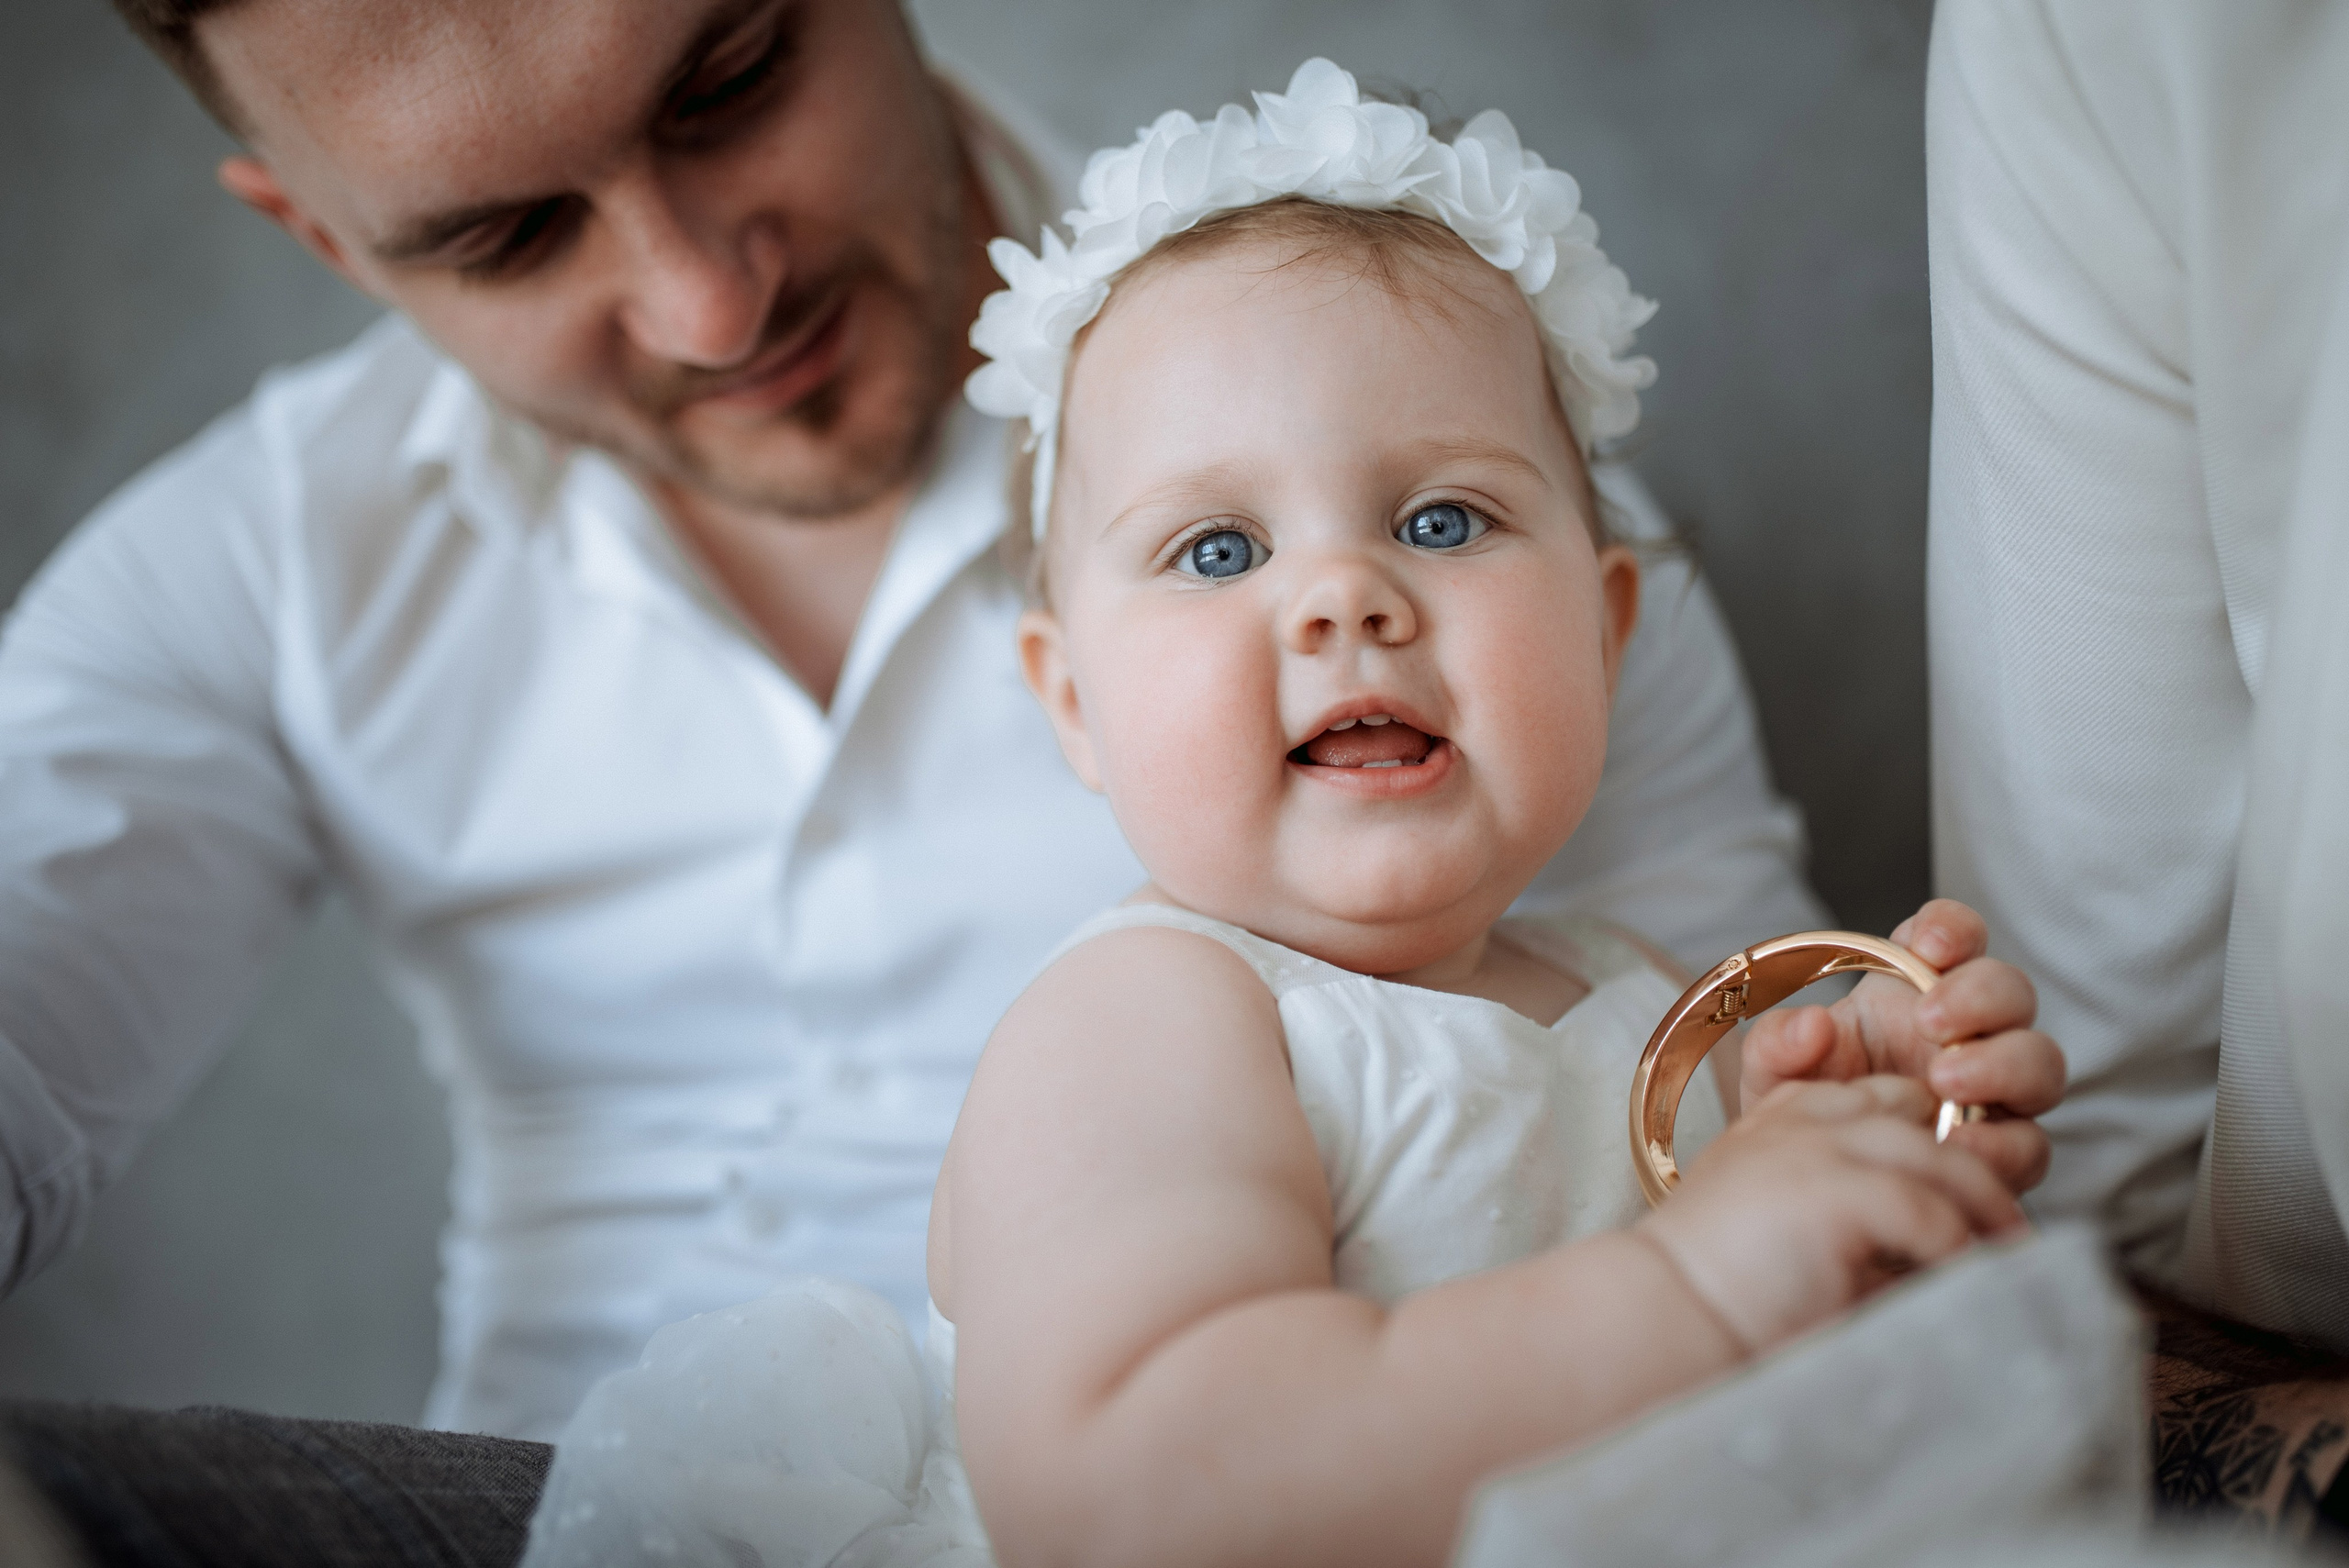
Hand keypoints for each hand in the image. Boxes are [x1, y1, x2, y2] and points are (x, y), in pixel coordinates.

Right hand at [1638, 1075, 2027, 1354]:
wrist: (1663, 1312)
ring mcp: (1821, 1147)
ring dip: (1984, 1208)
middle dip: (1965, 1157)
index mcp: (1782, 1117)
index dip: (1923, 1132)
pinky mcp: (1838, 1190)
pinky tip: (1970, 1280)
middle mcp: (1804, 1120)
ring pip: (1941, 1158)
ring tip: (2010, 1251)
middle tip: (2002, 1217)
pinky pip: (1932, 1213)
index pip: (1878, 1098)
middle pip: (1915, 1112)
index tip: (1957, 1189)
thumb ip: (1838, 1207)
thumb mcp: (1777, 1222)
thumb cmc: (1715, 1287)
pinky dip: (1959, 1251)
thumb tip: (1914, 1241)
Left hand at [1737, 899, 2063, 1195]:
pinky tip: (1959, 1145)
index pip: (1955, 936)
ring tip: (1946, 1080)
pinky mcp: (2007, 1151)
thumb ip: (1777, 1046)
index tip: (1928, 946)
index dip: (1953, 928)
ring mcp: (1995, 1092)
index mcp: (1913, 992)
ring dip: (2001, 1064)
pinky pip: (2031, 1142)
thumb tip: (1810, 1026)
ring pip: (2039, 1061)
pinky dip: (2003, 1142)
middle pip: (2012, 990)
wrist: (1816, 1189)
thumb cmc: (1806, 1113)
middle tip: (1930, 1020)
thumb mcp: (1773, 1077)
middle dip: (1980, 995)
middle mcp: (1968, 1033)